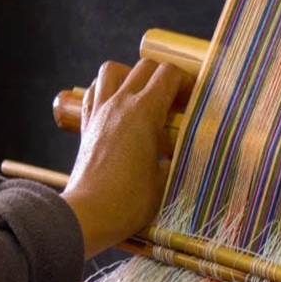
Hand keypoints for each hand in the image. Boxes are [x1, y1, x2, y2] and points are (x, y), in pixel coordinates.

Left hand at [62, 60, 184, 255]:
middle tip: (175, 102)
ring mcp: (99, 112)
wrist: (89, 214)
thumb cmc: (130, 201)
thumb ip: (177, 157)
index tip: (194, 100)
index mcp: (144, 112)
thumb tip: (181, 152)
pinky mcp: (86, 125)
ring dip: (131, 76)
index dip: (186, 82)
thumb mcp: (166, 179)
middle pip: (144, 67)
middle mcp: (119, 104)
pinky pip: (94, 92)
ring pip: (112, 71)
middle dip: (164, 78)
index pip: (168, 74)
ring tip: (143, 97)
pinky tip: (118, 109)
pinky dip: (107, 92)